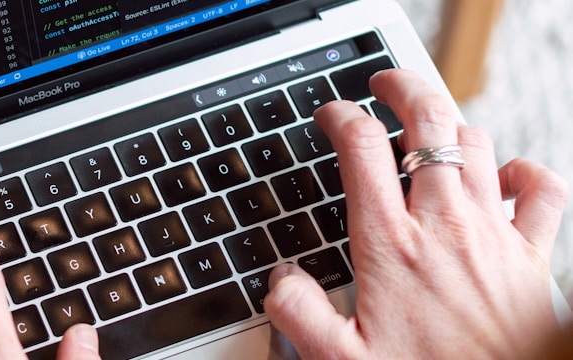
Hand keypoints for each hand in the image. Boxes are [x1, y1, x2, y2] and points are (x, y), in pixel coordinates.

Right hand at [264, 69, 566, 357]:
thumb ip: (299, 314)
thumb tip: (279, 279)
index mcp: (390, 244)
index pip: (360, 148)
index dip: (340, 116)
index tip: (331, 116)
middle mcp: (443, 225)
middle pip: (427, 120)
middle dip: (402, 88)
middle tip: (383, 85)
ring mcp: (492, 233)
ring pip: (476, 144)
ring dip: (449, 125)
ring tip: (428, 128)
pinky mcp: (532, 252)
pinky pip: (542, 189)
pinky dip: (523, 171)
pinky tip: (503, 177)